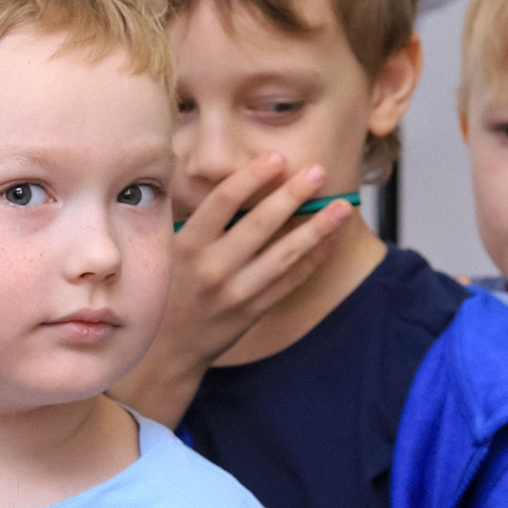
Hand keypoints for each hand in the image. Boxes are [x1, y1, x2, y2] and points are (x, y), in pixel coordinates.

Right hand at [113, 154, 356, 424]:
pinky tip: (330, 241)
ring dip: (317, 230)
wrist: (165, 350)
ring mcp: (235, 292)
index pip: (223, 202)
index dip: (252, 177)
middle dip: (292, 195)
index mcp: (187, 245)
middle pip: (260, 224)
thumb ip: (194, 220)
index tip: (276, 158)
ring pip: (284, 255)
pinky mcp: (253, 311)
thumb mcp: (165, 251)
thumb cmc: (166, 290)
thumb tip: (231, 180)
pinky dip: (312, 261)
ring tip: (342, 208)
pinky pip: (289, 282)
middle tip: (318, 171)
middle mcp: (212, 267)